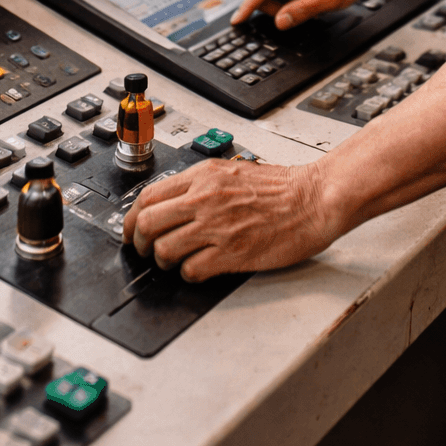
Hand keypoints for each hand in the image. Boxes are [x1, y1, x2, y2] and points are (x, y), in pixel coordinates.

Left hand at [122, 159, 331, 280]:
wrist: (313, 199)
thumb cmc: (282, 187)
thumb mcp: (233, 171)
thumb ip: (202, 184)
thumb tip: (174, 201)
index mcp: (204, 177)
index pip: (148, 196)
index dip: (132, 218)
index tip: (132, 229)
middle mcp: (205, 199)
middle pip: (147, 223)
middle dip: (140, 242)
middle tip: (146, 250)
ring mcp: (216, 227)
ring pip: (164, 249)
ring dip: (163, 260)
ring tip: (175, 261)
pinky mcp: (231, 254)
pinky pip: (191, 270)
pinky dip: (189, 274)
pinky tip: (199, 269)